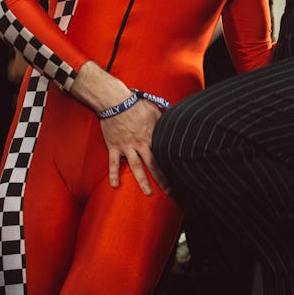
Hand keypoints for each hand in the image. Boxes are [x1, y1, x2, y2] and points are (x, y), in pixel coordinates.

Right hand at [71, 61, 170, 194]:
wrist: (115, 101)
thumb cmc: (136, 104)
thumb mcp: (154, 110)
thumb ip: (163, 121)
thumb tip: (174, 125)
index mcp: (152, 136)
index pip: (164, 154)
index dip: (173, 165)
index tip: (181, 175)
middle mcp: (140, 144)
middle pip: (153, 164)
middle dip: (162, 179)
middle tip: (170, 191)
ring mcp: (127, 147)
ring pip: (136, 167)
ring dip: (143, 181)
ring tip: (149, 193)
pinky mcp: (115, 147)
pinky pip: (114, 163)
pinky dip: (113, 174)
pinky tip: (115, 185)